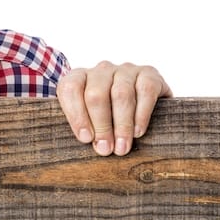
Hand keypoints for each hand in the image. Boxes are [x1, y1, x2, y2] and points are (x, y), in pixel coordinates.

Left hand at [56, 61, 171, 155]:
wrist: (147, 102)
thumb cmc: (109, 115)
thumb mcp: (91, 118)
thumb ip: (84, 128)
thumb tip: (90, 145)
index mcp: (80, 77)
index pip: (70, 89)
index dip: (76, 114)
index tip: (86, 138)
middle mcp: (101, 70)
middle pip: (96, 95)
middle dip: (101, 125)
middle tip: (105, 149)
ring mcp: (125, 70)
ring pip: (121, 94)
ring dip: (121, 125)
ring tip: (122, 147)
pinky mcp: (149, 73)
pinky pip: (145, 91)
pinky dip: (141, 115)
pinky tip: (138, 132)